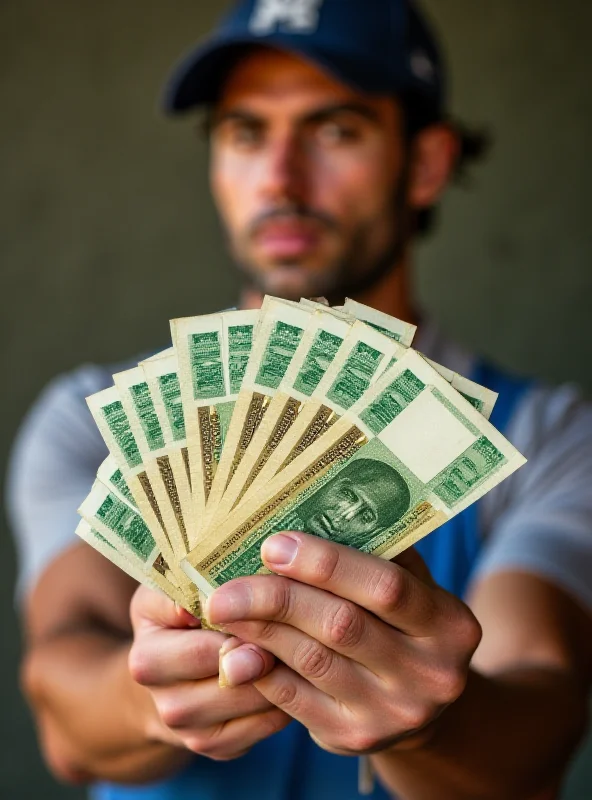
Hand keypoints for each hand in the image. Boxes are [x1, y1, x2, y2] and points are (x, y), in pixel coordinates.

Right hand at [128, 585, 289, 759]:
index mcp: (147, 660)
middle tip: (290, 630)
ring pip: (250, 703)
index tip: (264, 609)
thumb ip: (180, 589)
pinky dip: (283, 700)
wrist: (169, 670)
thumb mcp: (168, 592)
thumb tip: (202, 602)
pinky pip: (262, 726)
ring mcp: (191, 732)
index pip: (199, 651)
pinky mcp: (217, 747)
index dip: (239, 630)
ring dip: (278, 676)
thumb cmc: (177, 616)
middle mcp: (164, 704)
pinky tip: (291, 674)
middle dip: (263, 654)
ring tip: (295, 646)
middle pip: (229, 681)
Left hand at [205, 532, 481, 754]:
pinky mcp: (355, 737)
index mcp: (449, 624)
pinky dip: (260, 667)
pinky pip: (294, 699)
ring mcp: (393, 712)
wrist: (420, 706)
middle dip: (276, 598)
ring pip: (311, 661)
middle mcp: (431, 674)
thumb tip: (305, 511)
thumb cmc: (402, 623)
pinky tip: (236, 643)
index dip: (326, 564)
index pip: (386, 586)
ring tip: (222, 608)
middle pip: (341, 625)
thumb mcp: (411, 587)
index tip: (274, 545)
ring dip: (259, 630)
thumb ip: (374, 555)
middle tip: (225, 585)